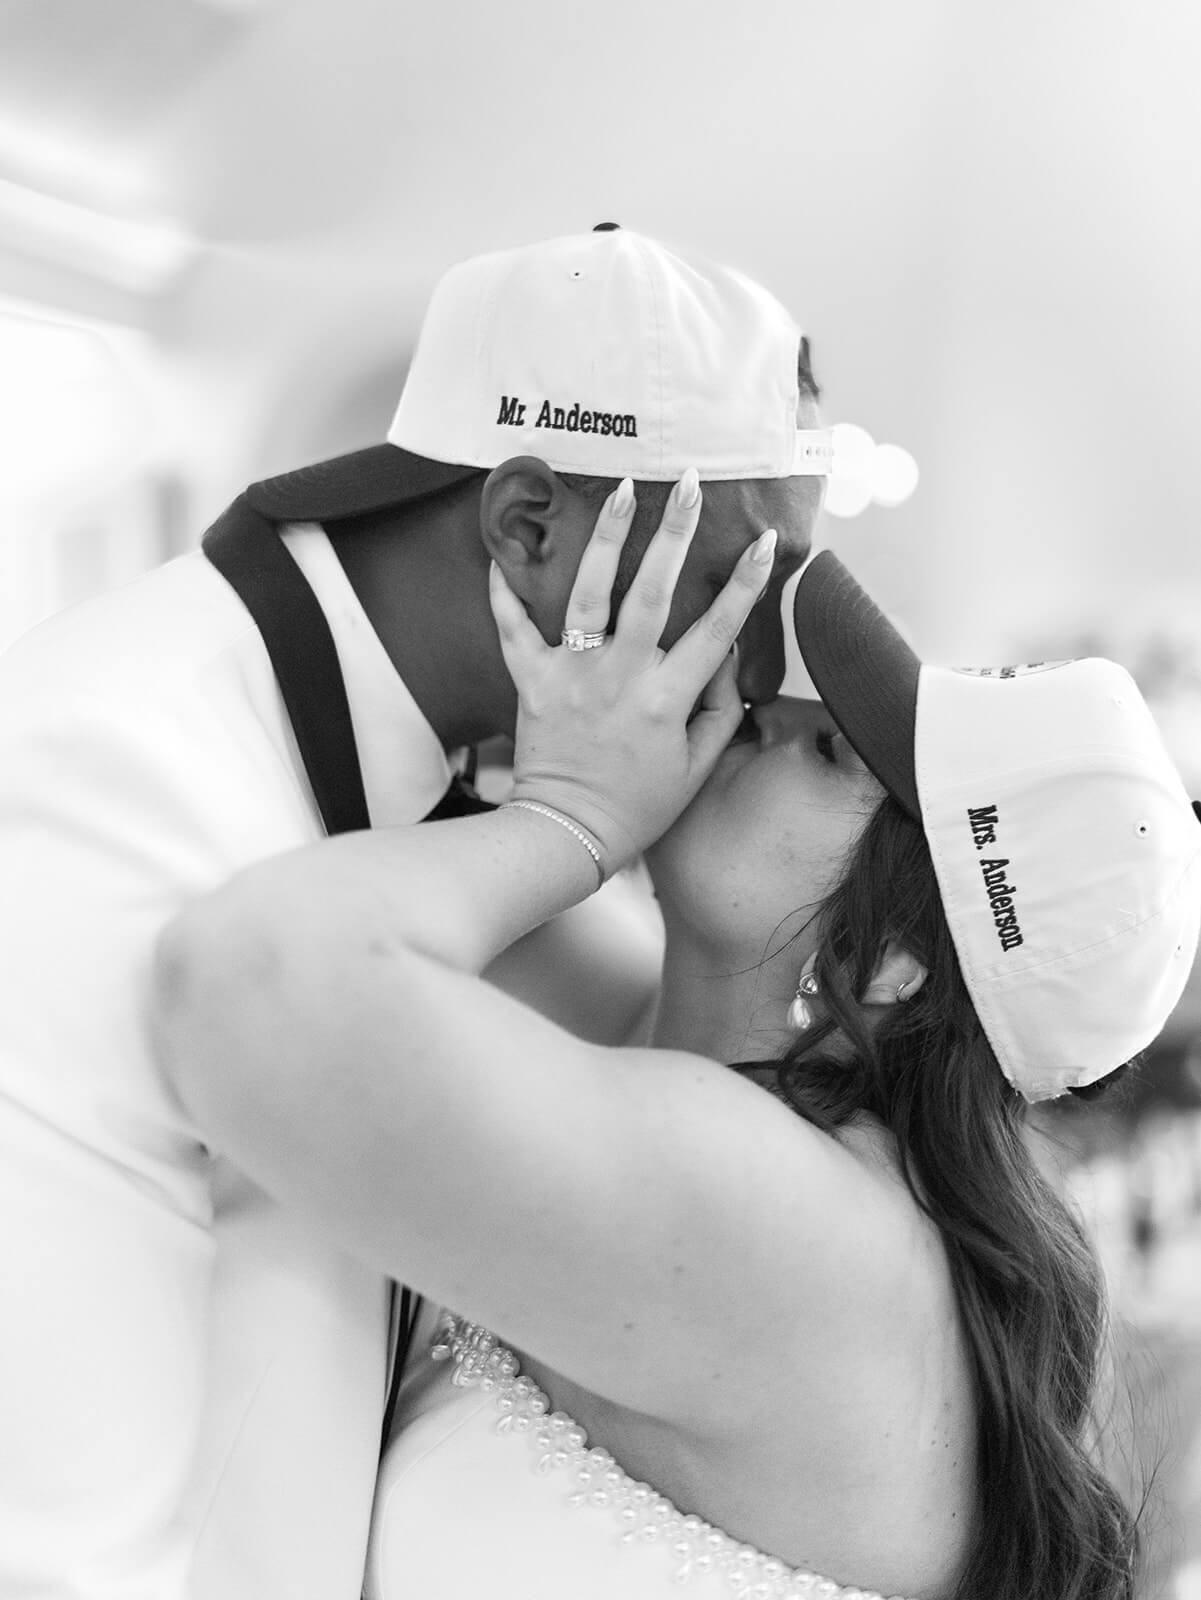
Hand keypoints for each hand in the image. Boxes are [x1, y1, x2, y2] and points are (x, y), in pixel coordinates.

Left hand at [489, 470, 777, 874]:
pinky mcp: (532, 682)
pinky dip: (504, 592)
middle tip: (686, 483)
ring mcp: (572, 676)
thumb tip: (724, 656)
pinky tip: (502, 552)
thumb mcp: (696, 766)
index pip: (716, 630)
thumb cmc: (638, 805)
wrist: (568, 833)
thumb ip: (717, 709)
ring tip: (620, 490)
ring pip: (587, 595)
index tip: (766, 542)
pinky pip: (513, 630)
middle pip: (651, 594)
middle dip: (673, 533)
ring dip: (606, 539)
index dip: (745, 584)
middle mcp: (620, 678)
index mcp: (666, 700)